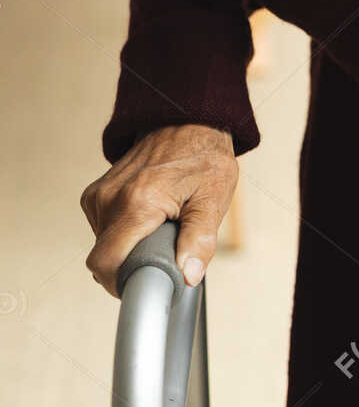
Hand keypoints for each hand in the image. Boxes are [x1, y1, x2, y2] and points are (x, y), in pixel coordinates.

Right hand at [81, 123, 237, 296]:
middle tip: (163, 253)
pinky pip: (103, 229)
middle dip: (130, 265)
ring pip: (103, 244)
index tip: (143, 285)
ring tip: (159, 229)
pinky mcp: (95, 193)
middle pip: (104, 257)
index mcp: (137, 203)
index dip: (120, 283)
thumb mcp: (215, 197)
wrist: (187, 120)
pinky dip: (122, 233)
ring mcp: (98, 195)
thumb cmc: (204, 156)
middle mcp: (109, 199)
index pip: (105, 262)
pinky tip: (147, 219)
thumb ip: (201, 239)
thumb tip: (189, 276)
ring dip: (128, 247)